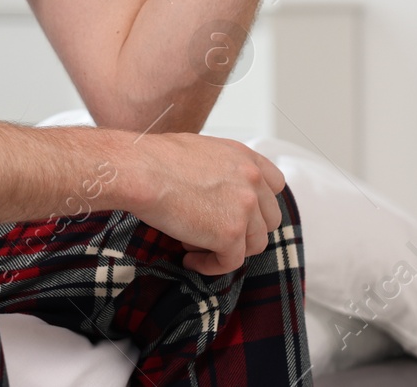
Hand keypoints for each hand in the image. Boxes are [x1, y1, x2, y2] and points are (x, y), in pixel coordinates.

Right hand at [129, 132, 287, 275]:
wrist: (140, 170)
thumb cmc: (156, 158)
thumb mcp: (200, 151)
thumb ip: (221, 169)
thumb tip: (217, 190)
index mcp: (245, 157)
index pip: (275, 184)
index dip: (260, 204)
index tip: (242, 214)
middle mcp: (252, 180)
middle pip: (270, 219)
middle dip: (246, 231)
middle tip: (216, 234)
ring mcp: (245, 207)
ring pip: (254, 244)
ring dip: (228, 250)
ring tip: (195, 246)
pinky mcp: (230, 234)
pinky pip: (230, 262)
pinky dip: (210, 265)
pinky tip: (189, 259)